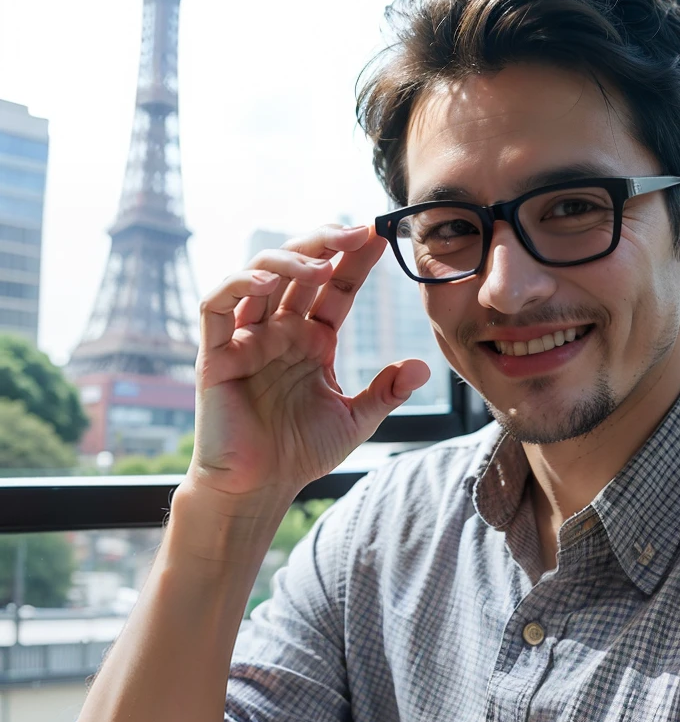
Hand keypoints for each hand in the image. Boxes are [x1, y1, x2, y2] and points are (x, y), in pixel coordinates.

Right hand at [191, 224, 430, 501]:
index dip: (355, 260)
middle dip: (327, 243)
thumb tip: (423, 366)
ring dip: (290, 260)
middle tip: (360, 230)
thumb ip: (386, 392)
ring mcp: (246, 338)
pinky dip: (236, 286)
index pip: (335, 287)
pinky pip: (216, 306)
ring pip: (259, 275)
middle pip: (299, 269)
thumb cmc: (299, 454)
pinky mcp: (215, 354)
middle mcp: (278, 330)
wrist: (257, 491)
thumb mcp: (355, 421)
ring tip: (321, 263)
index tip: (382, 236)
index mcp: (311, 340)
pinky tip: (266, 284)